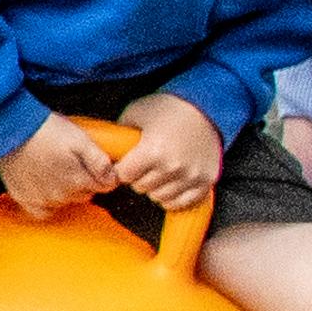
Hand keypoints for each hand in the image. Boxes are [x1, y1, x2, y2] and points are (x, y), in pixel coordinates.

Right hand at [0, 118, 114, 215]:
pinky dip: (47, 203)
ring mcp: (41, 199)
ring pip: (65, 201)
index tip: (93, 163)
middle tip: (73, 161)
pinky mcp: (24, 198)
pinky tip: (45, 188)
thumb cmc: (45, 131)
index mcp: (78, 180)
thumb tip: (113, 178)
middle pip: (84, 195)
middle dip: (83, 181)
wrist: (9, 129)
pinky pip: (43, 211)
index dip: (102, 173)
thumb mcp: (80, 139)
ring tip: (56, 168)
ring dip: (65, 189)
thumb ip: (100, 161)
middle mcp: (61, 195)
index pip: (104, 186)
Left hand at [110, 95, 225, 209]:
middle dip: (138, 177)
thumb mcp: (136, 112)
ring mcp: (191, 176)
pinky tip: (170, 184)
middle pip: (141, 188)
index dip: (121, 169)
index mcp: (153, 151)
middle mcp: (173, 167)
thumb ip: (119, 134)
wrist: (205, 107)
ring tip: (158, 172)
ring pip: (160, 197)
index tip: (124, 163)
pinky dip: (174, 197)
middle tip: (143, 165)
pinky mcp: (206, 181)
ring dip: (155, 188)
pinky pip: (182, 203)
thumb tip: (105, 149)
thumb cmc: (169, 108)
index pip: (124, 176)